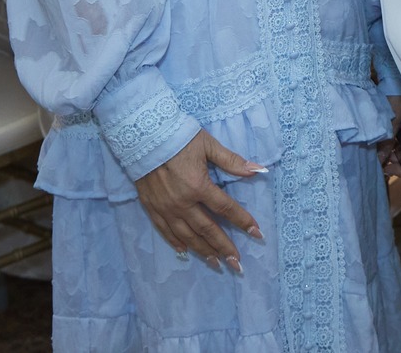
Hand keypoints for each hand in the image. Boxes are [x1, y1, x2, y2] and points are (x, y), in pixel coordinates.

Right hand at [131, 130, 264, 270]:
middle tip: (237, 264)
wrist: (142, 135)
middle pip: (207, 229)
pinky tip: (186, 252)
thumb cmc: (179, 137)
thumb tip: (258, 170)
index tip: (257, 234)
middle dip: (224, 247)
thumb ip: (232, 161)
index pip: (225, 208)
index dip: (243, 221)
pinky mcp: (151, 208)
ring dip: (203, 251)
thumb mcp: (208, 145)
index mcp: (198, 186)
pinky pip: (165, 231)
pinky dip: (177, 243)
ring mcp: (166, 208)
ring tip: (217, 264)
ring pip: (187, 236)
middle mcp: (182, 202)